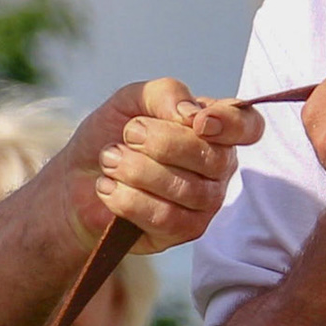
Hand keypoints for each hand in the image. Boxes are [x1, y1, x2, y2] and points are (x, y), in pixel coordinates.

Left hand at [63, 78, 262, 252]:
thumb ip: (165, 93)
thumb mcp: (132, 100)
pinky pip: (166, 218)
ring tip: (109, 160)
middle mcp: (218, 165)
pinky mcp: (183, 232)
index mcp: (214, 128)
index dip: (229, 123)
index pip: (247, 125)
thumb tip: (191, 113)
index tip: (197, 121)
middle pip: (212, 157)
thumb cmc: (111, 135)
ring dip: (136, 171)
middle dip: (160, 142)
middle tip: (127, 135)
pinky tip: (108, 187)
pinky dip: (128, 200)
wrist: (77, 177)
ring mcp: (205, 202)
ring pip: (186, 190)